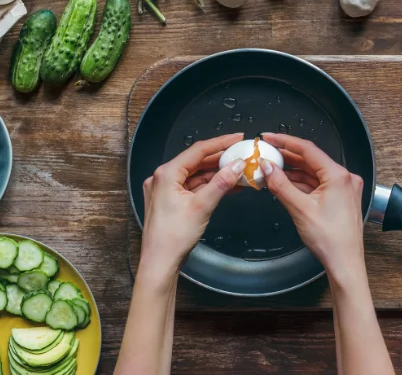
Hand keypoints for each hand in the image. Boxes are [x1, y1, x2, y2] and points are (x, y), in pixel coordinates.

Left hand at [141, 133, 244, 274]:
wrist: (160, 263)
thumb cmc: (173, 237)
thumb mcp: (202, 206)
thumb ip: (221, 182)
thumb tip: (237, 166)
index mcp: (167, 173)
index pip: (198, 150)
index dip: (221, 143)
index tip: (237, 138)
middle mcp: (163, 178)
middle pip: (197, 162)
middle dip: (221, 159)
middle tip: (241, 154)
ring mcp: (166, 190)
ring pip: (196, 175)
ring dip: (217, 174)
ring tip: (239, 171)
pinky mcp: (170, 201)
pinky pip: (193, 187)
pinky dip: (209, 186)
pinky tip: (227, 185)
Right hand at [260, 133, 365, 279]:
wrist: (345, 263)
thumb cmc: (331, 240)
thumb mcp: (300, 209)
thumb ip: (280, 184)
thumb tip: (267, 167)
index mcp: (338, 175)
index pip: (308, 149)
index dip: (285, 142)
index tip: (269, 137)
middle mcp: (344, 178)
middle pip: (310, 160)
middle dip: (287, 157)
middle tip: (266, 152)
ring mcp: (343, 188)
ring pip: (313, 172)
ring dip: (292, 171)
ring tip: (271, 168)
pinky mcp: (340, 198)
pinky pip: (317, 184)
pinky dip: (300, 183)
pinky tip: (285, 183)